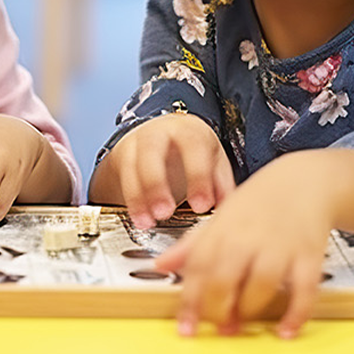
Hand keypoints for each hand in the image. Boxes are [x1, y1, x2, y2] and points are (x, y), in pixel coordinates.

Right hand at [90, 113, 233, 228]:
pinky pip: (123, 178)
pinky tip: (139, 219)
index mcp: (190, 130)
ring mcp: (138, 143)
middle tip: (165, 212)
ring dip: (139, 196)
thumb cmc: (195, 154)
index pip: (193, 145)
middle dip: (156, 182)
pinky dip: (131, 201)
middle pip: (152, 148)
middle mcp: (160, 131)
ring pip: (132, 164)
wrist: (164, 137)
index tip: (201, 206)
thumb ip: (221, 184)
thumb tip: (229, 210)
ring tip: (147, 222)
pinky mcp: (124, 157)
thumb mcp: (213, 162)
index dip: (197, 175)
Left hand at [155, 149, 353, 338]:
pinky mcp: (308, 255)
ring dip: (249, 311)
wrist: (303, 181)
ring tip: (243, 324)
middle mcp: (249, 236)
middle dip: (217, 309)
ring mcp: (280, 245)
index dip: (190, 299)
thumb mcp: (220, 217)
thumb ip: (192, 245)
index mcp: (223, 227)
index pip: (199, 265)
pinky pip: (303, 289)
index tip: (185, 325)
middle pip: (225, 277)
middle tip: (217, 327)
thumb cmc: (259, 202)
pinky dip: (295, 314)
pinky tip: (286, 330)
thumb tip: (161, 265)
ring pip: (261, 284)